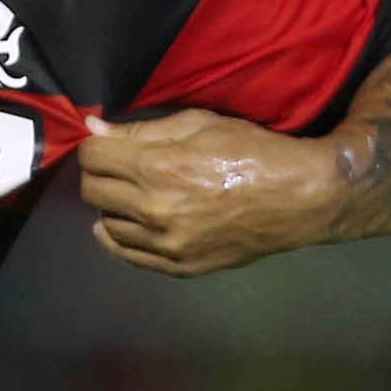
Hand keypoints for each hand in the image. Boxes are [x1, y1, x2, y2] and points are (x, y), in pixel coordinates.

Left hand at [76, 109, 340, 278]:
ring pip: (106, 225)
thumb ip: (142, 130)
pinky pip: (130, 255)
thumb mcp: (199, 125)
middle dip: (100, 173)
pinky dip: (120, 238)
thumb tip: (93, 130)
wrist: (298, 197)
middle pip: (92, 191)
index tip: (107, 145)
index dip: (96, 145)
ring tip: (132, 194)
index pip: (92, 157)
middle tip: (119, 167)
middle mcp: (154, 210)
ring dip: (112, 206)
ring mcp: (166, 244)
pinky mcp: (179, 266)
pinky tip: (124, 225)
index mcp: (158, 168)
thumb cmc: (252, 151)